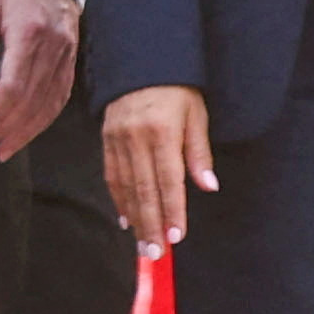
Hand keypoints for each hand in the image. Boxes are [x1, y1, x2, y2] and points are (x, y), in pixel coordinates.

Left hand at [0, 0, 82, 158]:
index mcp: (30, 31)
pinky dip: (45, 117)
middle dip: (9, 128)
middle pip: (32, 99)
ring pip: (50, 102)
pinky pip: (61, 95)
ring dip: (28, 130)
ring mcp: (67, 53)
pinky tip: (29, 131)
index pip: (13, 84)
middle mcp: (54, 46)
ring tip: (6, 148)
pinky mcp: (71, 58)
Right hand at [102, 83, 215, 252]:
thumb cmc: (177, 88)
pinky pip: (111, 174)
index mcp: (161, 132)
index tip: (176, 236)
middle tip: (155, 254)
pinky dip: (118, 198)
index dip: (172, 210)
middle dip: (150, 223)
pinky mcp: (106, 138)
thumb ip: (199, 152)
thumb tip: (207, 186)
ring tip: (142, 243)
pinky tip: (126, 217)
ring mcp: (116, 139)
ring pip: (125, 186)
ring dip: (135, 217)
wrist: (141, 60)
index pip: (168, 180)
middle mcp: (135, 138)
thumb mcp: (197, 115)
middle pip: (143, 189)